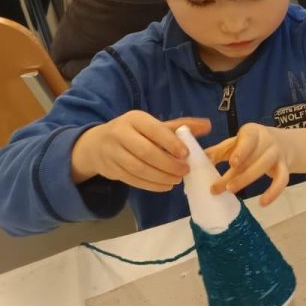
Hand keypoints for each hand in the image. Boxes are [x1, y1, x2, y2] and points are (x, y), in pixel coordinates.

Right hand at [71, 114, 210, 190]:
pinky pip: (133, 180)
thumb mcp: (154, 125)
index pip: (154, 130)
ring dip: (161, 176)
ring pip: (138, 168)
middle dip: (168, 164)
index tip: (186, 154)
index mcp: (135, 119)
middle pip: (146, 152)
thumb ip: (180, 126)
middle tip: (185, 170)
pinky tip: (165, 185)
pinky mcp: (111, 170)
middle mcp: (120, 134)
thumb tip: (207, 126)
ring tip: (177, 179)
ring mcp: (113, 153)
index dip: (171, 143)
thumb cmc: (135, 132)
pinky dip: (151, 185)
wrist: (97, 144)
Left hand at [205, 123, 291, 205]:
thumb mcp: (235, 143)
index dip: (242, 151)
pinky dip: (274, 192)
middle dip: (238, 174)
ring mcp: (277, 155)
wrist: (282, 143)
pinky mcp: (284, 167)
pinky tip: (263, 203)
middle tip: (217, 188)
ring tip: (232, 192)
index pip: (248, 140)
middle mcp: (268, 142)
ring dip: (248, 180)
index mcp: (253, 133)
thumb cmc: (250, 144)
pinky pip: (282, 180)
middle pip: (254, 158)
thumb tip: (193, 162)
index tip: (232, 163)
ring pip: (265, 168)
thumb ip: (218, 152)